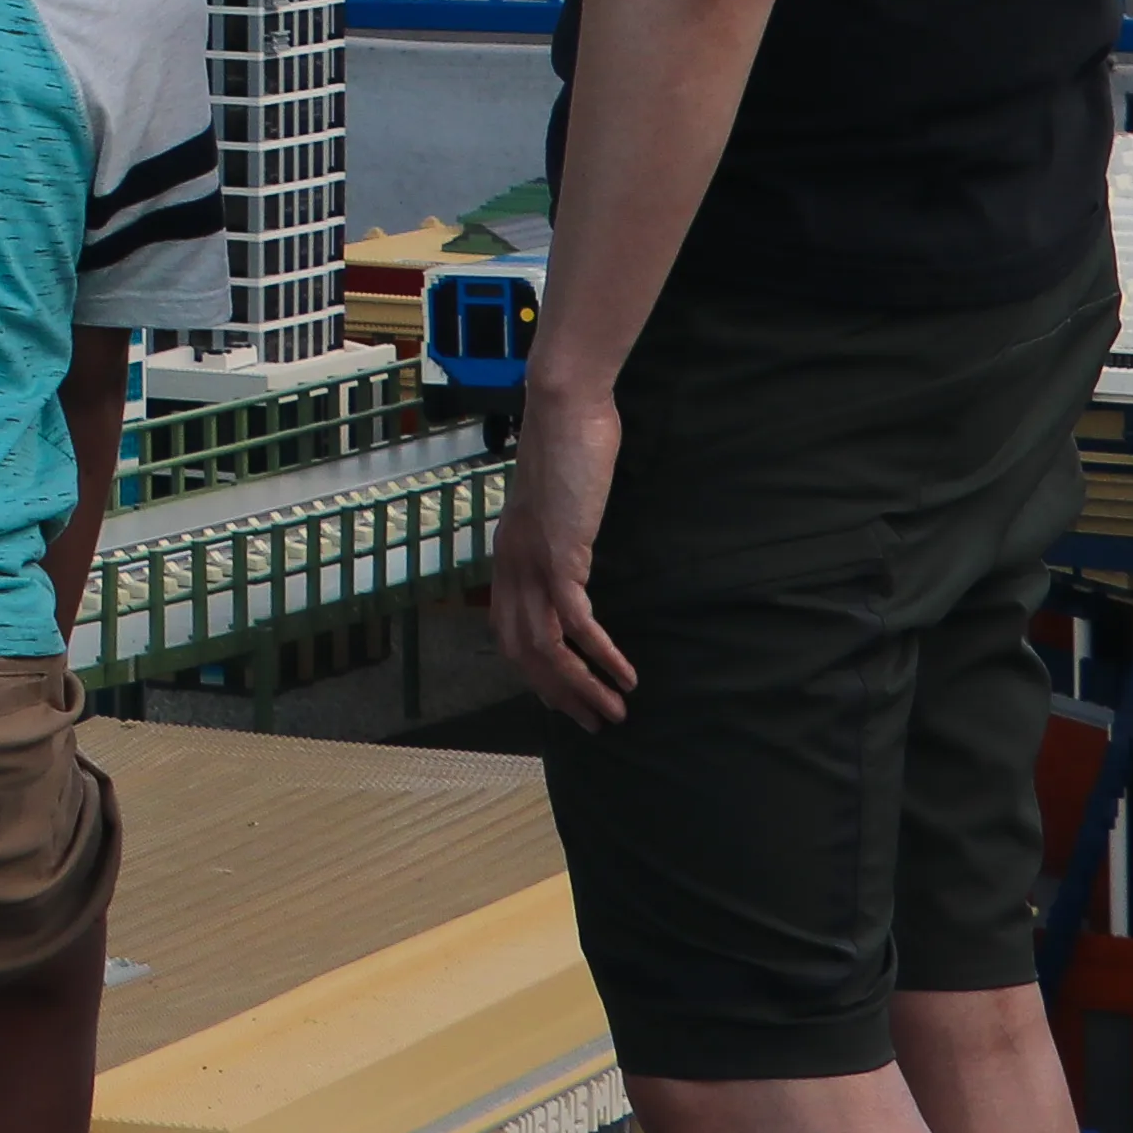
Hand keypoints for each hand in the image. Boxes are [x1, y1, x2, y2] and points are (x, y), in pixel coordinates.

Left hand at [488, 380, 636, 729]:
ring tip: (615, 712)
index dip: (533, 674)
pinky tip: (624, 674)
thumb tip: (577, 562)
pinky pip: (575, 621)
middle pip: (524, 653)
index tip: (563, 700)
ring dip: (582, 686)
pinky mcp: (561, 554)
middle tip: (593, 723)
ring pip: (547, 647)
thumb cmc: (568, 449)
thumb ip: (561, 536)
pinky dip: (600, 655)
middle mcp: (512, 565)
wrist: (565, 408)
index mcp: (508, 556)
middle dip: (559, 694)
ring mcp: (532, 562)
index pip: (508, 633)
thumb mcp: (559, 505)